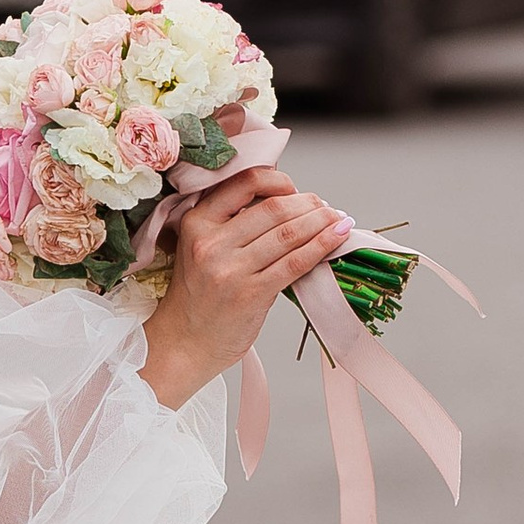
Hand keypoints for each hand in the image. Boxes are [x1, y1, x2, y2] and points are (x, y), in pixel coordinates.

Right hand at [142, 168, 351, 409]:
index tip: (295, 189)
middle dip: (309, 204)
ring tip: (338, 219)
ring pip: (288, 234)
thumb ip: (233, 224)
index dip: (279, 181)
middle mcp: (211, 242)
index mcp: (197, 222)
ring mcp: (231, 269)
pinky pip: (295, 263)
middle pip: (274, 208)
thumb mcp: (202, 249)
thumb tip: (288, 203)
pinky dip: (321, 247)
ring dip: (321, 223)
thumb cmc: (199, 296)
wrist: (186, 342)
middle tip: (326, 207)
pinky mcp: (251, 293)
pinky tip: (337, 237)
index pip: (245, 183)